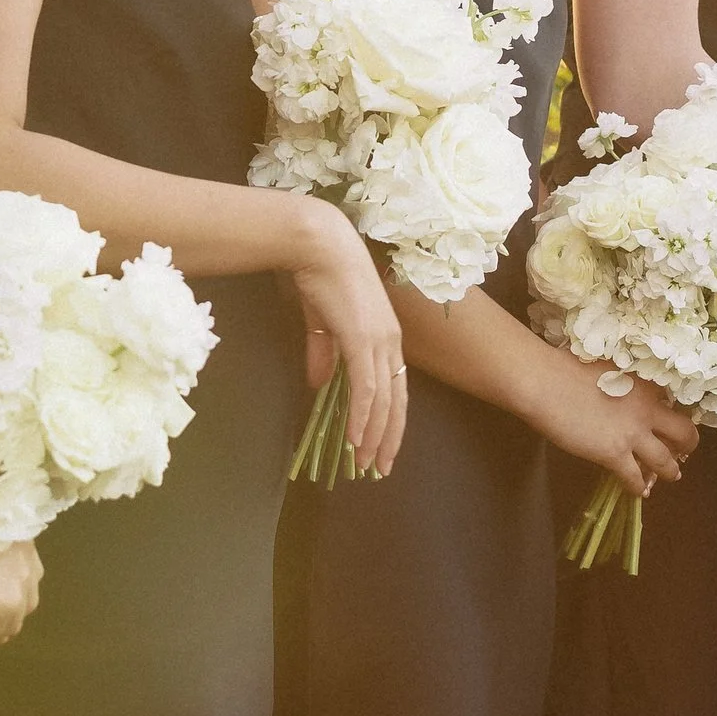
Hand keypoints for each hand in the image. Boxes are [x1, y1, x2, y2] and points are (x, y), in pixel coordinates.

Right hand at [287, 199, 409, 477]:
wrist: (319, 247)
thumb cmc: (321, 278)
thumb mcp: (323, 324)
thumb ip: (324, 355)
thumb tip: (319, 385)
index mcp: (387, 337)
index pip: (396, 388)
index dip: (390, 420)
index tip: (382, 446)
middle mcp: (391, 343)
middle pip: (397, 402)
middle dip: (388, 438)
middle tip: (379, 468)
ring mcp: (380, 342)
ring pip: (384, 402)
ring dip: (373, 436)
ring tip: (365, 463)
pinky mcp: (363, 341)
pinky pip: (366, 390)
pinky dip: (361, 417)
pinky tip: (354, 439)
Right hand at [530, 349, 698, 493]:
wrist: (547, 382)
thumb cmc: (567, 366)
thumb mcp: (609, 366)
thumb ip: (624, 380)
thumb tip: (621, 391)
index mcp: (647, 383)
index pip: (674, 402)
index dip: (674, 414)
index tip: (669, 420)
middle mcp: (648, 410)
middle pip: (684, 433)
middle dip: (688, 445)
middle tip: (684, 452)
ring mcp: (633, 434)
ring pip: (665, 461)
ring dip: (670, 471)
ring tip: (671, 475)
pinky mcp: (614, 454)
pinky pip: (634, 478)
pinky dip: (638, 487)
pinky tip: (638, 491)